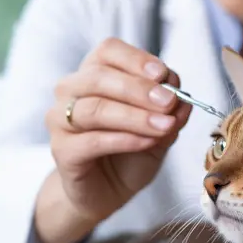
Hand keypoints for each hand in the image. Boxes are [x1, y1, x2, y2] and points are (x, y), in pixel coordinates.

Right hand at [34, 38, 192, 242]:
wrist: (105, 192)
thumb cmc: (128, 153)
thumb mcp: (158, 129)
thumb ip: (169, 112)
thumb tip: (182, 100)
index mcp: (94, 74)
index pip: (108, 50)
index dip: (136, 59)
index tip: (163, 74)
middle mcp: (71, 91)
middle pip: (99, 77)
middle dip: (139, 89)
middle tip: (169, 102)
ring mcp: (60, 120)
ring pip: (94, 108)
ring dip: (134, 116)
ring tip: (164, 126)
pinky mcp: (61, 150)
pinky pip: (91, 140)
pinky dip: (123, 139)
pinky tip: (145, 142)